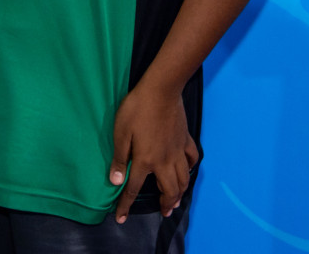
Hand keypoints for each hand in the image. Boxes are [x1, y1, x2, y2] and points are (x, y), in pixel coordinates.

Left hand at [108, 81, 197, 222]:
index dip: (126, 205)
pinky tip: (187, 170)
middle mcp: (164, 161)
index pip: (134, 188)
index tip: (121, 218)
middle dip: (166, 204)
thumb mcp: (121, 132)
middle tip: (163, 212)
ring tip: (175, 200)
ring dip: (180, 193)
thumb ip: (119, 158)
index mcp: (145, 160)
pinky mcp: (186, 140)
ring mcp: (178, 151)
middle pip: (168, 190)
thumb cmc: (137, 109)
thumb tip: (116, 181)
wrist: (162, 90)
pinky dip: (190, 168)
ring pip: (183, 179)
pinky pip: (192, 159)